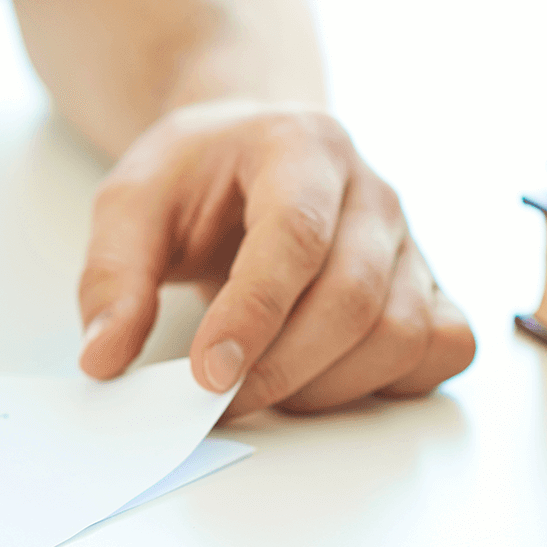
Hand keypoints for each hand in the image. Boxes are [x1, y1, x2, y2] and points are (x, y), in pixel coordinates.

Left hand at [76, 100, 474, 417]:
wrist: (250, 149)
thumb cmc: (196, 176)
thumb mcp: (129, 204)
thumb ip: (111, 278)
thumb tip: (103, 359)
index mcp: (301, 147)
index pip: (297, 236)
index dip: (255, 314)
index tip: (207, 375)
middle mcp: (371, 191)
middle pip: (354, 296)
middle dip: (281, 367)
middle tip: (216, 399)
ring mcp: (410, 240)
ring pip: (401, 332)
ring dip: (327, 385)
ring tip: (260, 389)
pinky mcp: (427, 285)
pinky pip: (442, 347)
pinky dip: (390, 382)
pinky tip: (324, 380)